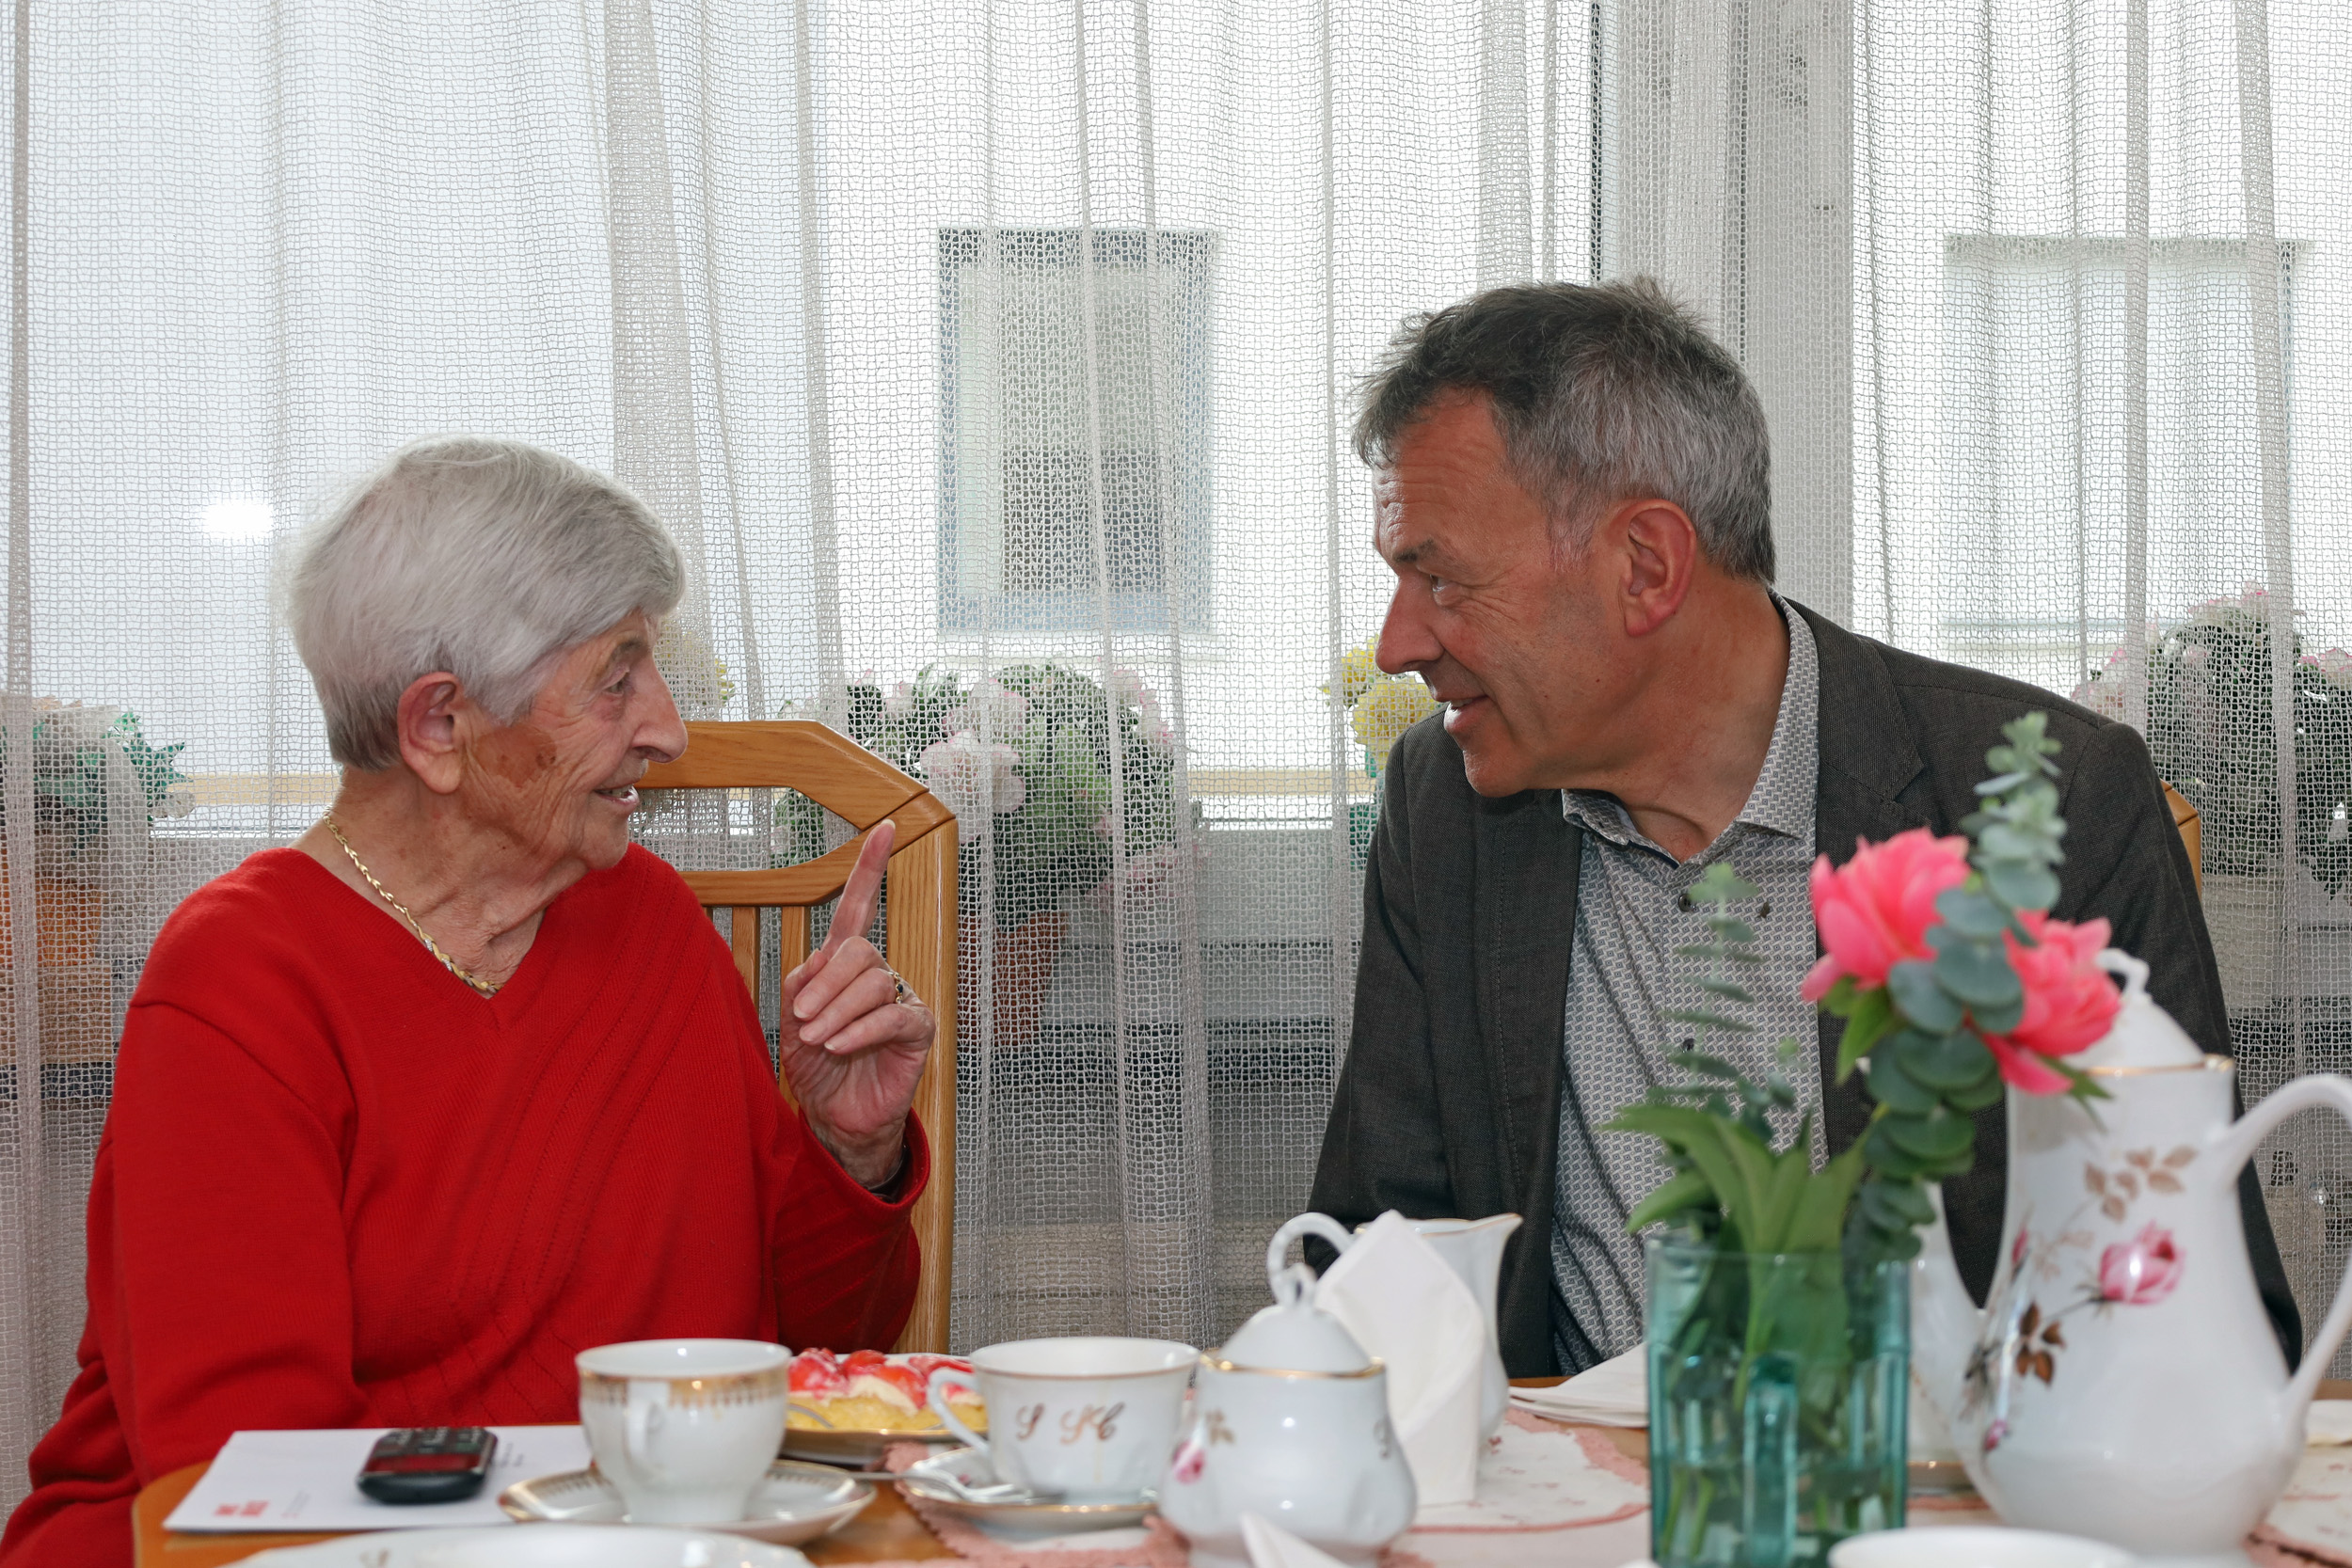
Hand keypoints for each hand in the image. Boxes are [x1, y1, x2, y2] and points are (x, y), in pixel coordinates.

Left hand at [780, 820, 934, 1186]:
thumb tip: (816, 965)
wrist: (837, 1117)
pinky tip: (840, 1047)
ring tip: (818, 1040)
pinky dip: (859, 1031)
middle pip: (857, 951)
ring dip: (835, 1012)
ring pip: (872, 982)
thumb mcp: (795, 1023)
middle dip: (824, 984)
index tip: (885, 828)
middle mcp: (879, 974)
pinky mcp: (917, 1030)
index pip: (859, 907)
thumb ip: (801, 986)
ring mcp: (901, 999)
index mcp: (847, 964)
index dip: (870, 868)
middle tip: (803, 1020)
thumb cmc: (818, 1069)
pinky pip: (890, 1017)